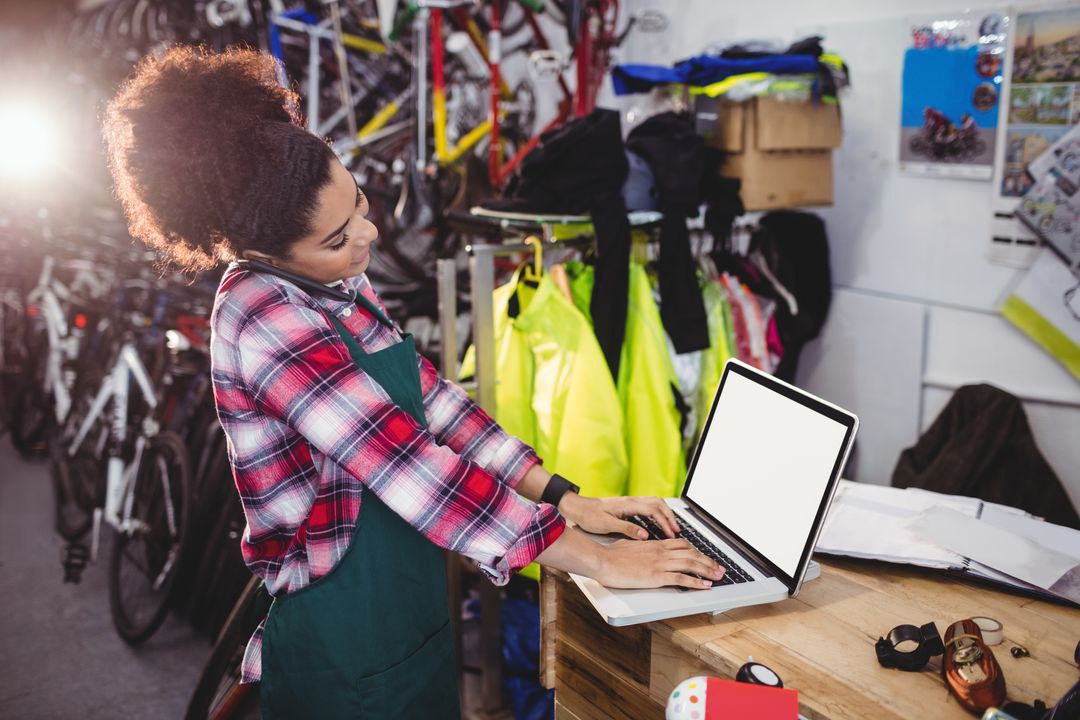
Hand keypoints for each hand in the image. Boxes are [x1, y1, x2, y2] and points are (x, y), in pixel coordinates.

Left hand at [557, 493, 680, 539]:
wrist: (576, 507)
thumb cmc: (588, 516)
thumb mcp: (606, 525)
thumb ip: (627, 529)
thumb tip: (645, 535)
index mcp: (628, 505)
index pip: (654, 510)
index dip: (665, 522)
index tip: (671, 534)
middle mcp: (631, 500)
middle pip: (658, 503)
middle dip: (670, 516)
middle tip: (677, 531)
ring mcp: (629, 502)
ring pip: (654, 502)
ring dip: (665, 513)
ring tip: (671, 527)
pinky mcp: (627, 505)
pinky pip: (648, 505)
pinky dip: (657, 512)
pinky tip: (658, 522)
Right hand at [596, 538, 724, 589]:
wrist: (603, 560)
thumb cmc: (610, 555)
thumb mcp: (628, 545)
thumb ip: (638, 546)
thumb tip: (639, 546)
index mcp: (655, 544)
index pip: (683, 545)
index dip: (697, 552)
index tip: (704, 557)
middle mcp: (661, 552)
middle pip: (691, 554)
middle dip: (708, 561)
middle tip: (719, 568)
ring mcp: (660, 563)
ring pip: (691, 564)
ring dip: (707, 570)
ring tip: (718, 576)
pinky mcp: (656, 576)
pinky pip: (681, 579)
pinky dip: (696, 582)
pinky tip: (704, 586)